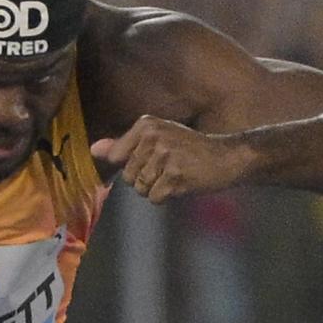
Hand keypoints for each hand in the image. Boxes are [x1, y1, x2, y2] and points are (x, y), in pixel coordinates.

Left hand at [91, 117, 255, 203]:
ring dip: (157, 189)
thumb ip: (124, 145)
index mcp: (146, 125)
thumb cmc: (191, 149)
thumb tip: (94, 150)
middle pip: (128, 176)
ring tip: (176, 177)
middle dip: (146, 180)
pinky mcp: (176, 175)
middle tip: (169, 170)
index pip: (117, 158)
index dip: (132, 166)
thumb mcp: (158, 139)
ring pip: (141, 189)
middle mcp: (153, 137)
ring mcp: (165, 156)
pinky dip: (167, 197)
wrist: (228, 157)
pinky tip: (182, 184)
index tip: (153, 161)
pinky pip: (155, 198)